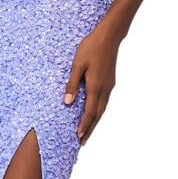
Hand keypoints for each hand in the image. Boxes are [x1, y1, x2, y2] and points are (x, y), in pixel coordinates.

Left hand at [63, 18, 121, 145]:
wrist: (110, 36)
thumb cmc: (91, 47)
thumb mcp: (77, 64)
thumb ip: (72, 84)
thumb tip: (67, 102)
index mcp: (95, 86)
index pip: (90, 111)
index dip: (84, 125)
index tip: (78, 136)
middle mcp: (104, 89)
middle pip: (98, 114)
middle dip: (90, 128)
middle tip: (82, 142)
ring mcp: (109, 85)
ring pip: (102, 109)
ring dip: (95, 121)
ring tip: (87, 132)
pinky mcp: (110, 81)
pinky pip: (104, 101)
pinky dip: (99, 111)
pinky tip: (95, 113)